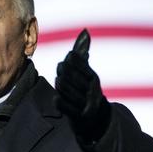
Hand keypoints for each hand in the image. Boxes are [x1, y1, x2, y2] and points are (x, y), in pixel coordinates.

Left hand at [54, 29, 110, 143]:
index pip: (83, 66)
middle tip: (61, 67)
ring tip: (59, 80)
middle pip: (74, 77)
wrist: (96, 119)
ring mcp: (85, 104)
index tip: (68, 58)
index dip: (74, 60)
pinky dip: (61, 102)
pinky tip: (56, 98)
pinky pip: (67, 108)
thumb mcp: (88, 73)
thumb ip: (83, 54)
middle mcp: (91, 91)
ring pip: (69, 90)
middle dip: (66, 71)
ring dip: (62, 85)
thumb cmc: (87, 90)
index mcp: (93, 79)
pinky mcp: (78, 117)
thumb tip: (84, 32)